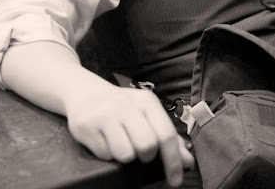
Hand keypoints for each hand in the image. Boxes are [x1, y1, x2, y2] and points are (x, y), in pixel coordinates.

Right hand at [66, 84, 194, 186]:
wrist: (87, 93)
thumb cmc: (123, 107)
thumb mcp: (147, 113)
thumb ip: (167, 137)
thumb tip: (187, 161)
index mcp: (147, 101)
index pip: (166, 133)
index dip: (173, 160)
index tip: (176, 180)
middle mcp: (128, 105)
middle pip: (147, 145)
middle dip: (147, 156)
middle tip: (142, 153)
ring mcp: (106, 115)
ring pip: (126, 154)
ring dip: (126, 156)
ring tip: (123, 144)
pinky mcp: (87, 126)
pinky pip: (105, 154)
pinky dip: (108, 154)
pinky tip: (106, 140)